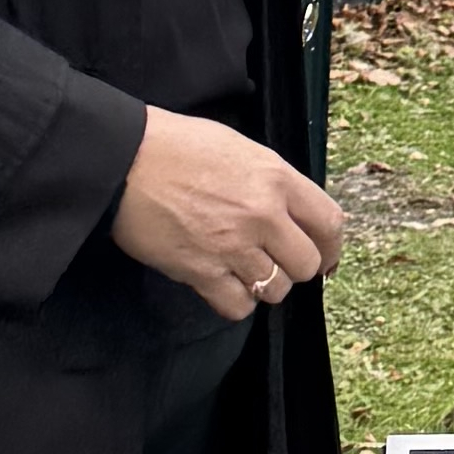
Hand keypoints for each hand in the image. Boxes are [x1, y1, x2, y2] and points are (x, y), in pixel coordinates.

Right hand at [111, 107, 345, 320]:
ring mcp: (232, 246)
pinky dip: (235, 302)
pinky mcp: (200, 271)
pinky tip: (223, 284)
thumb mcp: (240, 149)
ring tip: (243, 269)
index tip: (325, 258)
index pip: (330, 224)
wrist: (122, 159)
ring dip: (264, 285)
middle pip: (307, 264)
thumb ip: (273, 182)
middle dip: (295, 268)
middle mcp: (262, 214)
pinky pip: (238, 307)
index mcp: (276, 178)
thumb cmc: (177, 146)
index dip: (331, 248)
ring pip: (276, 290)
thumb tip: (294, 213)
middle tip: (274, 262)